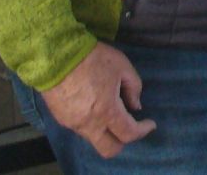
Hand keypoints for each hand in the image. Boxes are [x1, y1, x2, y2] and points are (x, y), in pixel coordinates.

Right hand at [41, 41, 156, 158]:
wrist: (55, 56)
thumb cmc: (92, 58)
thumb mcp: (122, 66)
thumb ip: (134, 88)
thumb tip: (136, 106)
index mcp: (106, 111)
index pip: (128, 133)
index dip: (143, 131)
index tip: (150, 123)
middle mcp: (88, 124)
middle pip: (109, 149)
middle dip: (123, 141)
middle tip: (131, 125)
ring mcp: (72, 124)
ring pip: (94, 139)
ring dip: (107, 131)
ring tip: (112, 110)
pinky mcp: (61, 119)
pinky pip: (82, 129)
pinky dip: (93, 124)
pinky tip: (95, 106)